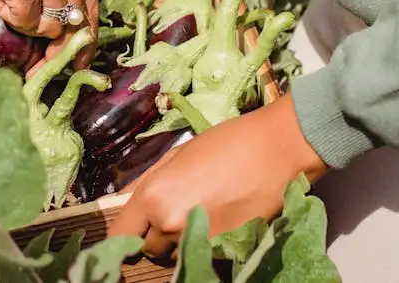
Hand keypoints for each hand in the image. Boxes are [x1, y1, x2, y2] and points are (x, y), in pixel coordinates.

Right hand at [0, 0, 99, 65]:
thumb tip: (52, 26)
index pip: (89, 2)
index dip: (84, 36)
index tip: (76, 61)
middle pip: (77, 21)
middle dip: (61, 51)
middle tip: (42, 70)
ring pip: (51, 26)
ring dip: (26, 25)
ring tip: (3, 0)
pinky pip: (26, 22)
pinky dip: (8, 17)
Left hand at [107, 98, 327, 258]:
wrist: (278, 148)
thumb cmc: (227, 143)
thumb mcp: (178, 156)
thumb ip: (150, 183)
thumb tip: (129, 203)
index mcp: (153, 196)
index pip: (120, 236)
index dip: (125, 235)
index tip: (133, 232)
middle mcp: (170, 224)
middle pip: (149, 248)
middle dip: (158, 235)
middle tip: (180, 212)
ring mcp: (198, 241)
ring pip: (176, 254)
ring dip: (183, 242)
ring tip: (205, 214)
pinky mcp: (225, 251)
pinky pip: (203, 256)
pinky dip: (207, 246)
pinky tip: (222, 223)